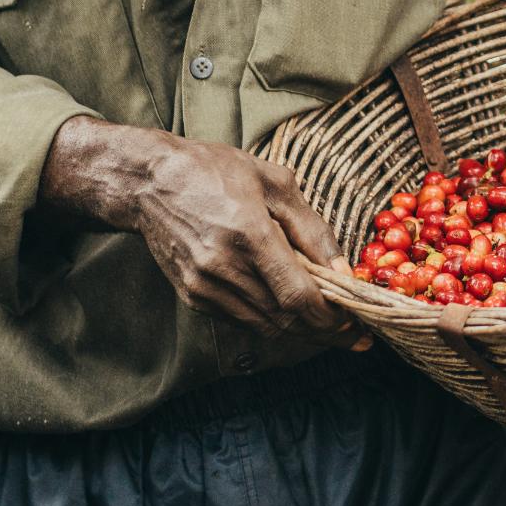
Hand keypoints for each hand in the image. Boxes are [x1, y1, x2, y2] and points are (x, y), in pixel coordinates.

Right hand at [40, 117, 372, 345]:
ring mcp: (204, 286)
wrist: (149, 182)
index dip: (331, 316)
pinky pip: (242, 320)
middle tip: (354, 334)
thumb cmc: (216, 171)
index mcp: (248, 233)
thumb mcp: (275, 183)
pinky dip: (272, 321)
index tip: (356, 320)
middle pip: (285, 319)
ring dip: (301, 331)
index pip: (297, 296)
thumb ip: (312, 230)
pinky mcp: (192, 296)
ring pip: (265, 326)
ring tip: (331, 326)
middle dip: (325, 331)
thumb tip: (343, 271)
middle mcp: (223, 267)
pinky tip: (292, 313)